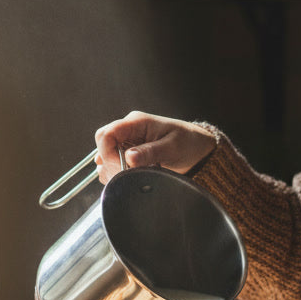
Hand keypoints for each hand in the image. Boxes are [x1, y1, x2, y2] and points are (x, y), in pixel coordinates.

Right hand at [94, 111, 216, 182]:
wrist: (197, 148)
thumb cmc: (188, 142)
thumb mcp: (172, 147)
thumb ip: (151, 152)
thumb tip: (129, 158)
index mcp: (136, 122)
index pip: (106, 134)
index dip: (107, 153)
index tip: (120, 169)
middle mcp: (128, 131)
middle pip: (102, 145)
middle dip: (109, 164)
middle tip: (127, 177)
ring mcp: (127, 143)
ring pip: (105, 157)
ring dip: (114, 170)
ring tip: (136, 176)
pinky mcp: (129, 155)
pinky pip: (113, 165)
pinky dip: (119, 174)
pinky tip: (135, 177)